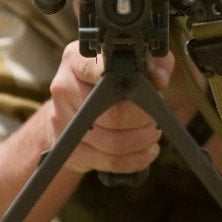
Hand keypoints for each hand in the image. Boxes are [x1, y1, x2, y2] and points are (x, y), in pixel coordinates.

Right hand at [46, 41, 173, 173]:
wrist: (76, 104)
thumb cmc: (113, 77)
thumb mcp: (136, 60)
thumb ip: (154, 63)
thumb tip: (159, 79)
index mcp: (78, 60)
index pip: (103, 73)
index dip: (132, 87)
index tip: (148, 93)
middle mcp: (64, 88)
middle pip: (111, 114)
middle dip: (143, 120)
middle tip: (156, 120)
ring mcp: (62, 120)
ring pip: (111, 142)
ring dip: (141, 142)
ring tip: (153, 134)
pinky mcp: (68, 148)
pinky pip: (107, 161)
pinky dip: (134, 160)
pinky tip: (146, 151)